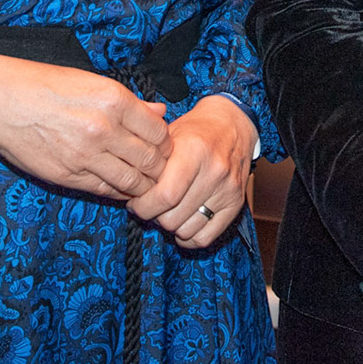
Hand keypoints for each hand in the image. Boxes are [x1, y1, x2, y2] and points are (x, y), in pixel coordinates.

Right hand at [0, 51, 171, 199]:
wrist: (3, 102)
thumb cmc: (48, 86)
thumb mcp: (94, 83)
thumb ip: (131, 103)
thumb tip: (161, 112)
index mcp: (115, 101)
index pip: (160, 134)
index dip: (165, 143)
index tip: (161, 146)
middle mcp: (105, 130)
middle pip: (151, 161)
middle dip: (158, 167)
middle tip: (156, 168)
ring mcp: (86, 156)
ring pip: (132, 182)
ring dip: (141, 184)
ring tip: (141, 181)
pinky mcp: (68, 176)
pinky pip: (106, 190)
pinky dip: (117, 191)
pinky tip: (118, 186)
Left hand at [126, 95, 257, 247]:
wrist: (232, 125)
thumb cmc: (195, 131)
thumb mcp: (169, 134)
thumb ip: (148, 159)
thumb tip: (126, 187)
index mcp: (195, 151)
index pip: (164, 196)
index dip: (143, 206)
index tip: (135, 202)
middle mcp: (215, 171)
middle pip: (172, 218)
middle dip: (153, 216)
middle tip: (149, 205)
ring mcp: (228, 190)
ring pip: (186, 231)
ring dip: (170, 226)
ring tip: (167, 210)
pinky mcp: (236, 204)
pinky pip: (204, 238)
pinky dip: (188, 237)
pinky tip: (182, 221)